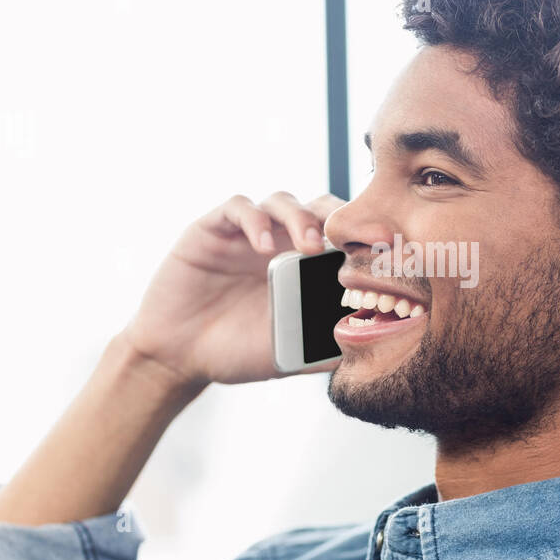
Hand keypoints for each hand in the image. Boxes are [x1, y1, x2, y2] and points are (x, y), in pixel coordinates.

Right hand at [118, 191, 346, 388]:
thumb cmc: (235, 352)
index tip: (380, 251)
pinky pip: (237, 208)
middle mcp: (277, 242)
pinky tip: (263, 246)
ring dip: (300, 217)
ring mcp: (245, 233)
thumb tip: (366, 345)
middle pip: (315, 208)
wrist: (180, 357)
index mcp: (302, 267)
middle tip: (347, 242)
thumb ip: (323, 344)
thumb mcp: (288, 351)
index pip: (337, 234)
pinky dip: (255, 220)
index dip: (358, 236)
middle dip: (334, 219)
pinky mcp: (211, 229)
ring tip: (309, 246)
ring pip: (280, 202)